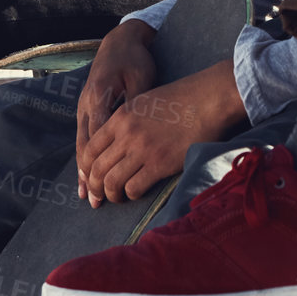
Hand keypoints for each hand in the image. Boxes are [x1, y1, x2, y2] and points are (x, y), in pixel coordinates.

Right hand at [75, 19, 159, 204]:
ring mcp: (84, 107)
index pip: (98, 135)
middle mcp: (87, 104)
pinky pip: (84, 137)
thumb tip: (141, 130)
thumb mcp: (141, 77)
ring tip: (85, 195)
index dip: (101, 162)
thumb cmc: (134, 60)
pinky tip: (85, 175)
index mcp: (100, 96)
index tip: (106, 183)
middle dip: (88, 174)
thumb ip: (139, 104)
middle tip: (94, 199)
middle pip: (85, 145)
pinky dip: (85, 157)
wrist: (119, 42)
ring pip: (81, 144)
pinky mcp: (88, 109)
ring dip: (83, 170)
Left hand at [78, 61, 244, 203]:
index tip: (90, 177)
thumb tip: (117, 141)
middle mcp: (126, 134)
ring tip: (117, 197)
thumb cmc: (184, 98)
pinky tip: (136, 193)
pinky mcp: (160, 163)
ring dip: (111, 194)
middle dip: (94, 186)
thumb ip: (127, 120)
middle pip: (96, 168)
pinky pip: (133, 187)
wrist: (210, 98)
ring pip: (111, 182)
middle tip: (98, 196)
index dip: (86, 168)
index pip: (90, 149)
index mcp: (120, 118)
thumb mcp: (145, 101)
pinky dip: (131, 194)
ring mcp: (143, 149)